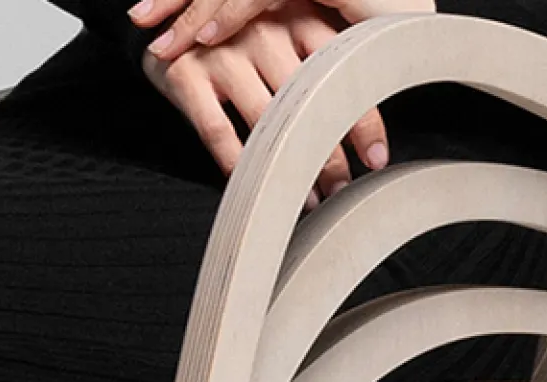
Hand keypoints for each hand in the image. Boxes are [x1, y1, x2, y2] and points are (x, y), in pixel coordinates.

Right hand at [138, 0, 389, 207]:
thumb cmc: (243, 39)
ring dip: (289, 167)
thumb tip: (370, 137)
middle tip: (342, 189)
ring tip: (307, 198)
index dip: (362, 120)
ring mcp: (221, 50)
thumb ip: (325, 68)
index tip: (376, 160)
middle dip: (328, 154)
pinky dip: (238, 164)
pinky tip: (257, 186)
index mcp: (296, 15)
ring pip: (266, 120)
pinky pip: (217, 130)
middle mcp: (261, 28)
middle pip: (307, 101)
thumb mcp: (289, 37)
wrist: (169, 22)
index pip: (342, 71)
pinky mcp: (183, 72)